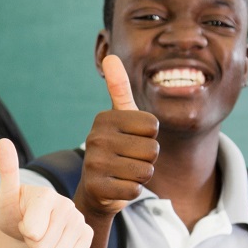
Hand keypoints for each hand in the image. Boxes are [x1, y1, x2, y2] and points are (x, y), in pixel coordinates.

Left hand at [0, 138, 93, 247]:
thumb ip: (8, 172)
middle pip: (44, 246)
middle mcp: (66, 204)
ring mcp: (79, 219)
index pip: (33, 232)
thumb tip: (3, 141)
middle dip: (33, 244)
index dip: (24, 233)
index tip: (22, 221)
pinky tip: (56, 245)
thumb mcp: (5, 197)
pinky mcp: (87, 233)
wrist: (27, 225)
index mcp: (46, 194)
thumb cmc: (14, 211)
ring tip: (42, 236)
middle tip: (31, 231)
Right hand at [78, 56, 159, 217]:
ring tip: (124, 172)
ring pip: (146, 170)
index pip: (153, 127)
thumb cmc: (116, 148)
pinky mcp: (96, 187)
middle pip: (152, 149)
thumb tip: (111, 56)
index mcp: (105, 118)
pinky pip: (135, 189)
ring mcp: (94, 163)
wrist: (96, 189)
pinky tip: (118, 187)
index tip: (132, 140)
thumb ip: (119, 89)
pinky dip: (132, 191)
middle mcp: (96, 138)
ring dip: (141, 175)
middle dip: (147, 159)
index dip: (149, 137)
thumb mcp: (119, 118)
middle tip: (128, 160)